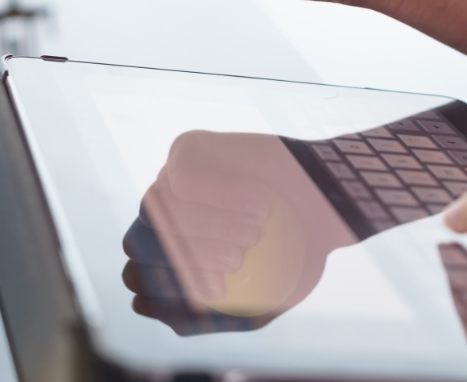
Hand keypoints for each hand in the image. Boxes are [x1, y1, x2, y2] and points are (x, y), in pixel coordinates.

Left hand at [123, 130, 354, 333]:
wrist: (327, 207)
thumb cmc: (291, 257)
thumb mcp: (254, 304)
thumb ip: (202, 317)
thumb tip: (139, 302)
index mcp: (165, 256)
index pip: (138, 276)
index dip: (171, 289)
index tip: (221, 290)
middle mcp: (160, 217)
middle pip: (140, 242)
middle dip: (190, 257)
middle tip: (239, 261)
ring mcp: (169, 182)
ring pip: (157, 208)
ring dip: (209, 226)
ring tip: (255, 234)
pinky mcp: (187, 149)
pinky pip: (181, 177)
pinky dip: (220, 195)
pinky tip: (257, 205)